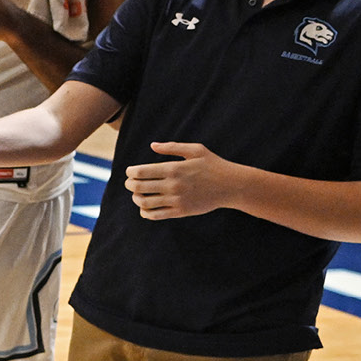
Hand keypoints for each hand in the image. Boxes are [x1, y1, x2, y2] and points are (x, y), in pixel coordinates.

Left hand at [123, 141, 243, 218]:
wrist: (231, 186)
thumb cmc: (213, 165)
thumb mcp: (195, 150)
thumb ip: (172, 147)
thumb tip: (152, 145)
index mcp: (174, 168)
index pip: (141, 172)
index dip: (130, 172)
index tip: (130, 172)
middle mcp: (173, 185)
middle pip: (138, 187)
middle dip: (130, 184)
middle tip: (130, 183)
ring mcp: (176, 200)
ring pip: (144, 203)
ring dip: (136, 198)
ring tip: (137, 194)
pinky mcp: (180, 212)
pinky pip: (155, 215)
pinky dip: (145, 212)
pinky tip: (145, 207)